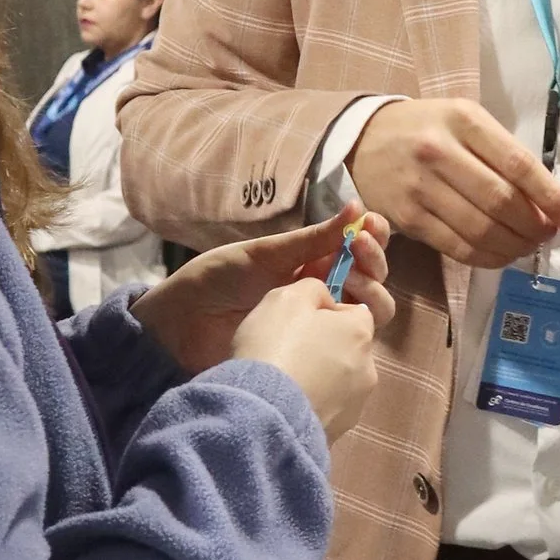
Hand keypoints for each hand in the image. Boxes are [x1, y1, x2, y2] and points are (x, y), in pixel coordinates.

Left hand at [135, 214, 391, 374]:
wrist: (185, 325)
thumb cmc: (220, 280)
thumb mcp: (267, 253)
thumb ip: (313, 238)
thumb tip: (357, 208)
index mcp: (312, 258)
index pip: (357, 245)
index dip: (372, 234)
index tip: (370, 226)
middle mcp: (323, 288)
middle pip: (372, 275)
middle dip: (374, 259)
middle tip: (358, 248)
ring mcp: (321, 321)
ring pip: (370, 308)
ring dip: (372, 290)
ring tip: (350, 283)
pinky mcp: (315, 351)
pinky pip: (350, 341)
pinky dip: (359, 325)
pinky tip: (344, 315)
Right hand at [228, 278, 385, 439]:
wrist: (263, 414)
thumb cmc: (275, 347)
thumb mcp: (286, 298)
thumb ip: (313, 289)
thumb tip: (325, 299)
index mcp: (360, 332)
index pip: (353, 312)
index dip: (325, 313)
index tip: (297, 322)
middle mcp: (369, 369)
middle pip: (346, 349)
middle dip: (323, 349)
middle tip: (286, 352)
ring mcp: (356, 406)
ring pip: (338, 383)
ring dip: (318, 380)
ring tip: (283, 384)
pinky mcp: (339, 434)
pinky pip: (325, 411)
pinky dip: (311, 407)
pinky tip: (285, 407)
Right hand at [349, 99, 559, 271]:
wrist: (364, 138)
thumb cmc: (428, 127)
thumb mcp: (466, 121)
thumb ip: (506, 154)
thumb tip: (553, 198)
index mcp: (464, 121)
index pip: (518, 164)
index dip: (551, 196)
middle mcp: (439, 151)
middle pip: (501, 201)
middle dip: (535, 226)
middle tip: (549, 234)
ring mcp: (419, 187)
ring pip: (481, 229)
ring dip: (514, 246)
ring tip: (528, 246)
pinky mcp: (407, 218)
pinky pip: (457, 247)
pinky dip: (487, 257)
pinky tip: (501, 255)